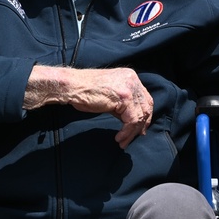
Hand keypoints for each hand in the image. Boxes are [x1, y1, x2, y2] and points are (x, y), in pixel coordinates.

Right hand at [26, 67, 153, 148]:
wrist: (72, 86)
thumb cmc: (85, 91)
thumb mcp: (110, 96)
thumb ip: (123, 105)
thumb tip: (133, 122)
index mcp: (130, 77)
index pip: (146, 99)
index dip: (145, 116)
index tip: (140, 129)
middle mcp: (133, 79)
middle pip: (146, 107)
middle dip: (141, 126)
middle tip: (133, 138)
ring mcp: (130, 87)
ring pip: (140, 116)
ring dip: (132, 132)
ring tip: (123, 142)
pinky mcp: (124, 97)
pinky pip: (132, 120)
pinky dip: (127, 132)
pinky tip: (119, 137)